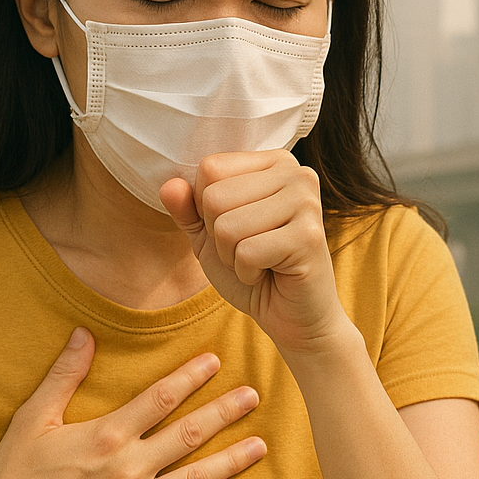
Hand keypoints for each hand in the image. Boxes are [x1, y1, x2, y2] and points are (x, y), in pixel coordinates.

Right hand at [0, 327, 265, 478]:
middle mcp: (129, 469)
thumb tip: (84, 334)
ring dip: (230, 462)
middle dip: (224, 413)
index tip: (215, 360)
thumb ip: (64, 375)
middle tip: (254, 396)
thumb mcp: (34, 419)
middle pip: (189, 434)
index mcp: (108, 435)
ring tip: (261, 446)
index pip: (161, 397)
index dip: (191, 376)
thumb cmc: (13, 476)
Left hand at [160, 149, 354, 359]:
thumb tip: (169, 185)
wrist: (294, 316)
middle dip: (219, 236)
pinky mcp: (309, 236)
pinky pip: (247, 252)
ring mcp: (306, 202)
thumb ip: (187, 208)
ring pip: (227, 226)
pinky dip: (247, 272)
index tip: (237, 227)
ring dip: (232, 256)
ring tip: (260, 261)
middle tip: (249, 249)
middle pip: (214, 196)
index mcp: (275, 162)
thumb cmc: (255, 269)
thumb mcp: (210, 236)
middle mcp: (296, 172)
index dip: (207, 208)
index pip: (211, 168)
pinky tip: (271, 273)